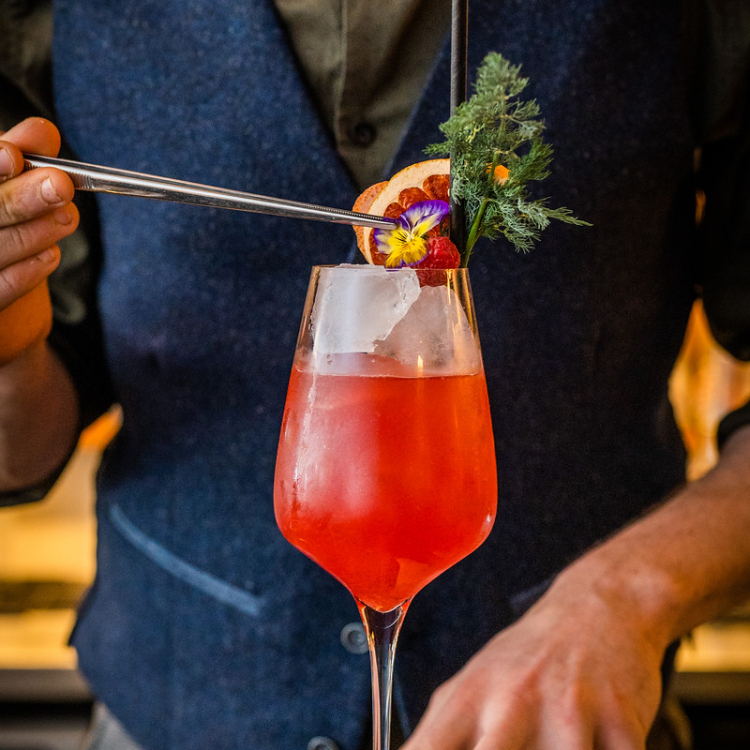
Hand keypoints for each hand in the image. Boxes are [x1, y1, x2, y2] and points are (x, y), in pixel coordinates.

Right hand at [0, 118, 78, 363]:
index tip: (14, 156)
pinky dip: (27, 271)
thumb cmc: (4, 233)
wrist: (3, 310)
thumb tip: (43, 131)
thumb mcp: (9, 188)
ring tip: (67, 218)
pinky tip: (50, 255)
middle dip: (19, 197)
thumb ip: (24, 157)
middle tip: (60, 185)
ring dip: (33, 231)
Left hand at [404, 575, 665, 748]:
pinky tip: (597, 741)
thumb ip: (438, 737)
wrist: (596, 607)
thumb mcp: (470, 688)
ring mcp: (567, 712)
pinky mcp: (621, 721)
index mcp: (467, 701)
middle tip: (514, 748)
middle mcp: (511, 704)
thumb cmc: (524, 662)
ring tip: (554, 741)